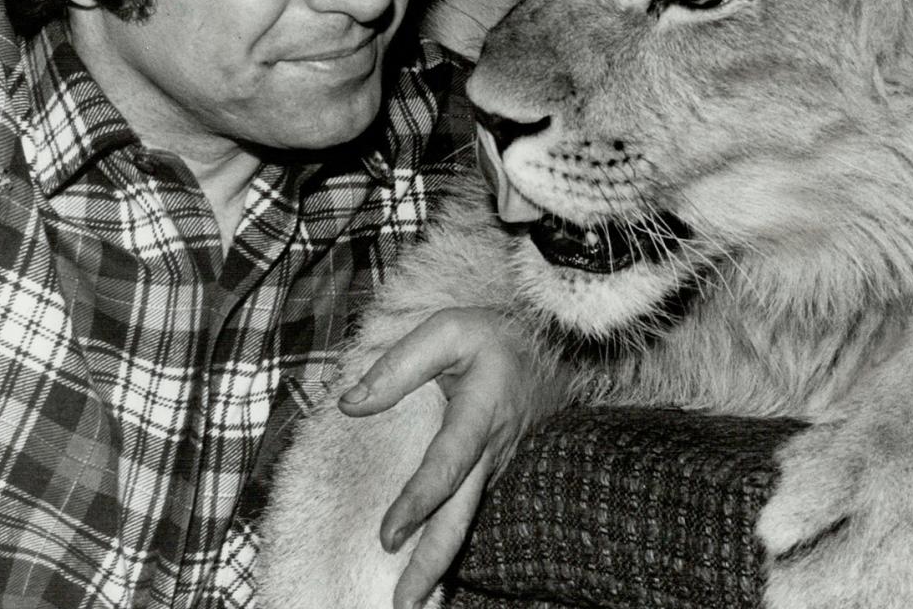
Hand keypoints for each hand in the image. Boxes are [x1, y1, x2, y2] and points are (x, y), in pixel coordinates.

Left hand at [336, 307, 540, 608]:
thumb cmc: (498, 334)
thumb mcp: (449, 330)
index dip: (418, 503)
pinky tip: (426, 565)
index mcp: (479, 414)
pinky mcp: (496, 469)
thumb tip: (350, 404)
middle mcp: (491, 450)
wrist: (562, 345)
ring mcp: (497, 465)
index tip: (388, 536)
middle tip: (401, 605)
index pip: (447, 466)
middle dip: (430, 564)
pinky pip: (470, 509)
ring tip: (407, 599)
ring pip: (465, 520)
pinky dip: (449, 540)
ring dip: (437, 561)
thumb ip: (399, 365)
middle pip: (459, 517)